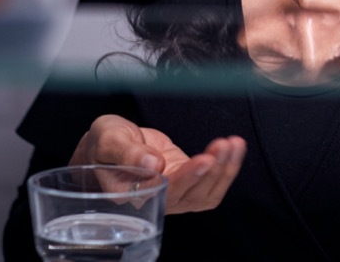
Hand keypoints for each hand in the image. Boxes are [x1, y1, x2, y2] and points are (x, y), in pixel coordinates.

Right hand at [70, 114, 245, 213]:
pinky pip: (211, 182)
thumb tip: (152, 164)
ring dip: (224, 170)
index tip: (203, 160)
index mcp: (131, 193)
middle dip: (212, 170)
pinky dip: (226, 166)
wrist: (112, 143)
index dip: (186, 178)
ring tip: (233, 144)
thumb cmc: (105, 143)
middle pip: (190, 195)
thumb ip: (127, 152)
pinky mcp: (186, 182)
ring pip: (205, 194)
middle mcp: (155, 199)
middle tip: (223, 145)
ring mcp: (173, 193)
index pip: (163, 192)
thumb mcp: (109, 139)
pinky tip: (234, 148)